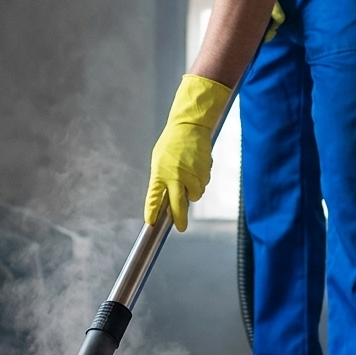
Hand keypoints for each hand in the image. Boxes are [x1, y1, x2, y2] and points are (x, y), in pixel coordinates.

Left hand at [146, 75, 232, 230]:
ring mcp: (192, 176)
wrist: (190, 126)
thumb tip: (165, 198)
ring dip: (192, 192)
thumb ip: (161, 179)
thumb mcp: (160, 160)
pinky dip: (200, 182)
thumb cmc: (172, 143)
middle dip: (179, 219)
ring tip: (188, 176)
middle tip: (181, 228)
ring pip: (194, 196)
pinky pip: (203, 185)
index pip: (153, 198)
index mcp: (160, 173)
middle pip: (178, 205)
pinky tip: (196, 168)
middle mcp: (176, 177)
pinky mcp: (204, 173)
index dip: (152, 211)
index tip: (151, 223)